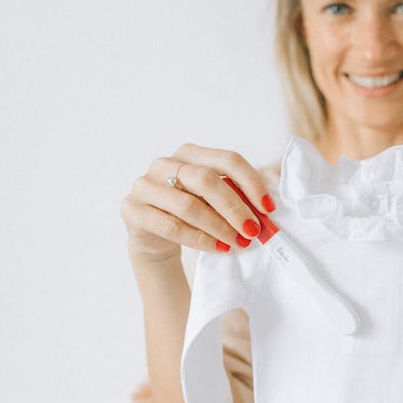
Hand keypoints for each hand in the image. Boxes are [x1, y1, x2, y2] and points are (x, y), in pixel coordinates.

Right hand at [120, 144, 276, 259]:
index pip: (227, 159)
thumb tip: (268, 212)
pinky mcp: (132, 209)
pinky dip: (200, 239)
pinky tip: (219, 249)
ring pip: (189, 206)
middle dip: (235, 208)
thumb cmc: (192, 212)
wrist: (153, 234)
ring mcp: (145, 184)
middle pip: (207, 180)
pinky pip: (171, 226)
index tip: (269, 208)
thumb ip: (235, 197)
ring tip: (239, 243)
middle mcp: (165, 163)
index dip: (252, 182)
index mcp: (190, 153)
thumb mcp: (213, 200)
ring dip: (220, 227)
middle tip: (254, 230)